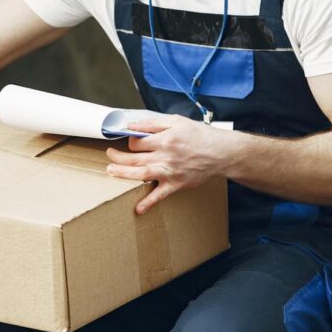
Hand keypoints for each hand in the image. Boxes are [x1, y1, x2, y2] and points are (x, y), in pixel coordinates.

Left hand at [105, 114, 231, 213]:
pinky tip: (138, 209)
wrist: (221, 153)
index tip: (127, 141)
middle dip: (118, 157)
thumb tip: (133, 125)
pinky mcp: (176, 184)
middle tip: (110, 154)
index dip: (129, 141)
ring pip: (141, 175)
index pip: (137, 142)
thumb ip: (153, 123)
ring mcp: (170, 172)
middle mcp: (165, 157)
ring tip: (111, 171)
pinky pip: (160, 195)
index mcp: (164, 140)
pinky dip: (148, 203)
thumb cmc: (200, 136)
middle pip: (134, 159)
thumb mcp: (177, 122)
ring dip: (123, 174)